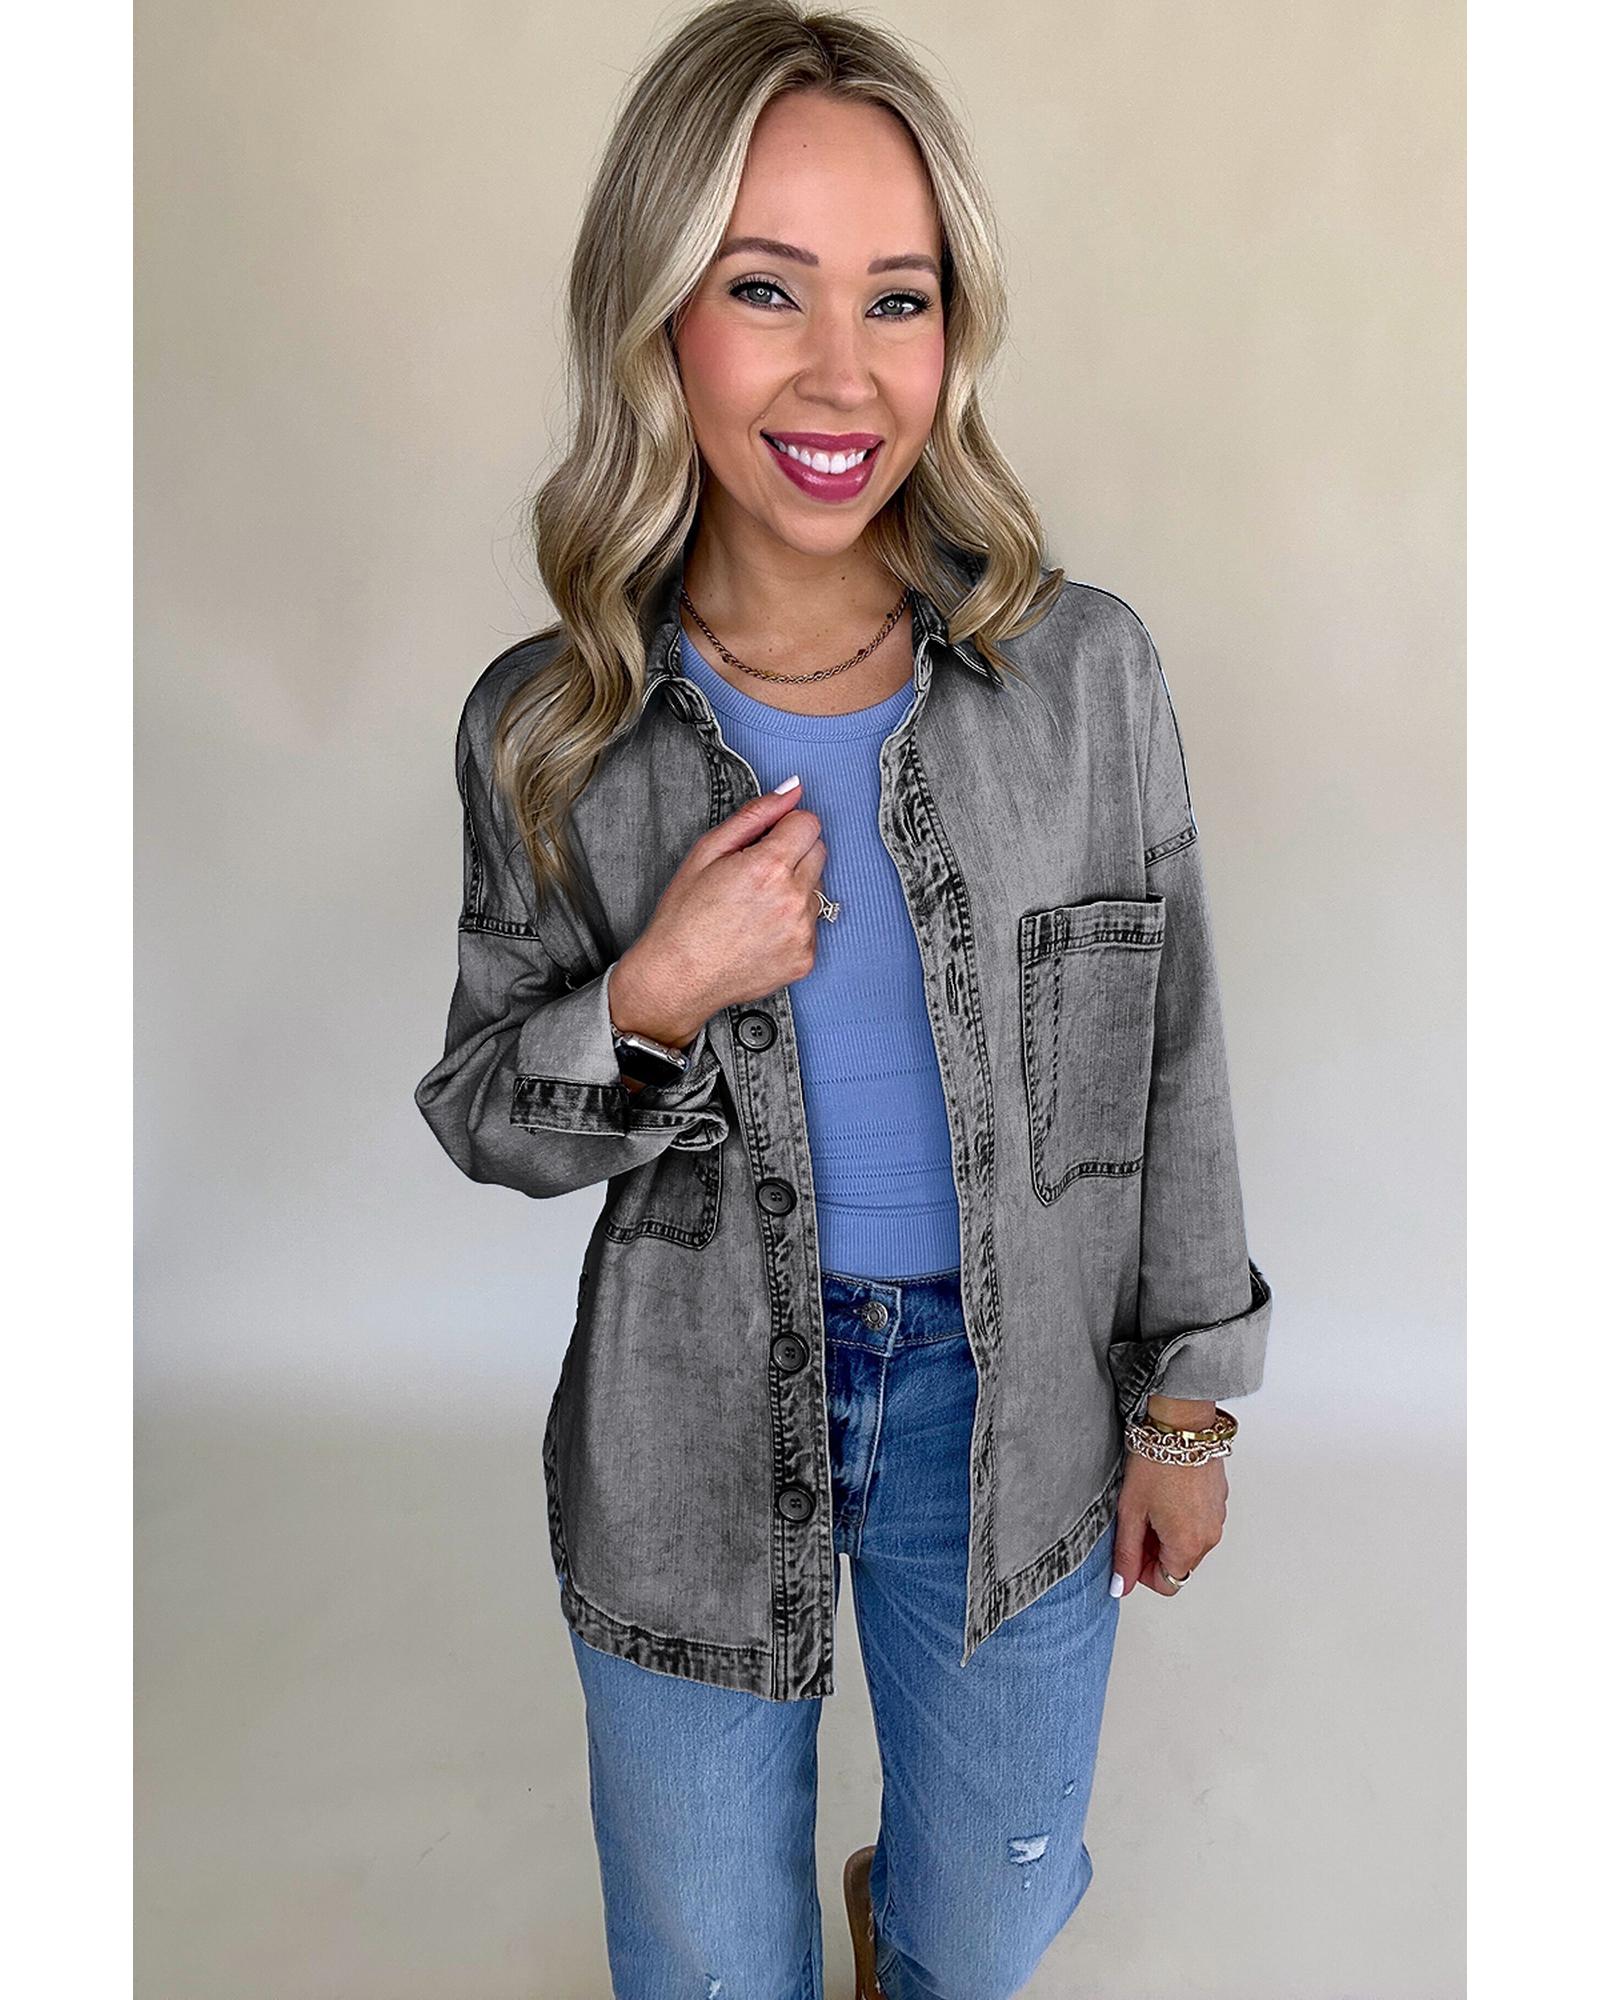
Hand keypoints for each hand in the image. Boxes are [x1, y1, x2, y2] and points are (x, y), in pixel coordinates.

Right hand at [611, 778, 825, 1044]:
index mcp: (768, 867)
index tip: (767, 841)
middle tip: (756, 876)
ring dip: (795, 890)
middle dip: (793, 855)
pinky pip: (813, 925)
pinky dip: (794, 924)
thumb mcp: (708, 852)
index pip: (809, 823)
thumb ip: (755, 815)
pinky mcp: (806, 958)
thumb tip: (792, 790)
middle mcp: (793, 899)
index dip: (786, 828)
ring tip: (756, 908)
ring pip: (818, 889)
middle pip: (819, 852)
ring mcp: (803, 932)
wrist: (678, 977)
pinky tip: (761, 932)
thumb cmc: (685, 916)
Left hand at [1110, 1447, 1227, 1597]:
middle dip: (1154, 1552)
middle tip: (1136, 1522)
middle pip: (1179, 1564)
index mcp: (1188, 1544)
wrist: (1181, 1426)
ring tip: (1150, 1504)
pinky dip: (1182, 1518)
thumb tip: (1123, 1585)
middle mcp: (1209, 1536)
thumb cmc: (1155, 1462)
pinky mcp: (1219, 1501)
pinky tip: (1166, 1494)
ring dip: (1168, 1534)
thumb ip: (1126, 1554)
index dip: (1144, 1573)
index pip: (1168, 1584)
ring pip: (1190, 1543)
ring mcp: (1218, 1518)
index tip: (1131, 1551)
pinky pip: (1200, 1523)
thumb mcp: (1131, 1511)